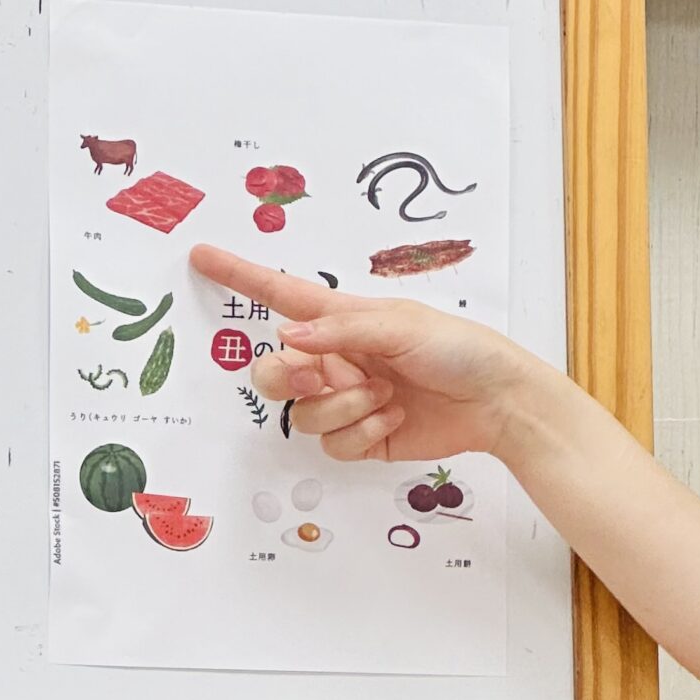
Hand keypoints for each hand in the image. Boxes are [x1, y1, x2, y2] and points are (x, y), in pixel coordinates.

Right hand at [190, 246, 541, 464]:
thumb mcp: (402, 325)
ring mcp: (348, 401)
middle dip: (289, 377)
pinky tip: (393, 418)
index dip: (240, 276)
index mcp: (343, 321)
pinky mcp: (362, 439)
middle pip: (275, 372)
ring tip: (385, 396)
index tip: (201, 255)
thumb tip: (287, 338)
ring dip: (344, 406)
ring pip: (305, 414)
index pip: (281, 296)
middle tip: (322, 375)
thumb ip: (341, 331)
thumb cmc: (459, 350)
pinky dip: (361, 431)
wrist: (498, 402)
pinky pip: (332, 443)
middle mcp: (338, 360)